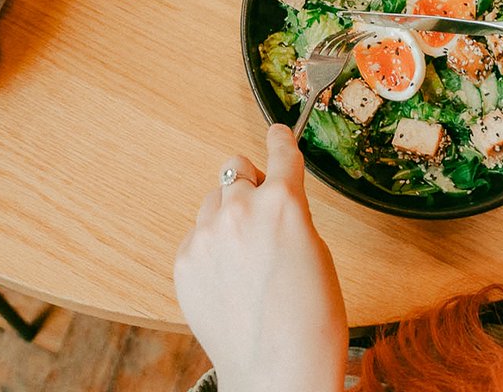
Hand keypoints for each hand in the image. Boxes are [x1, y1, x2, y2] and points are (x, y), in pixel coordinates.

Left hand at [174, 124, 347, 391]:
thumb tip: (273, 202)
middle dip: (251, 185)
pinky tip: (228, 278)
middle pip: (236, 167)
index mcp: (284, 202)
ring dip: (228, 213)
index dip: (281, 140)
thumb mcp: (318, 252)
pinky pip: (197, 234)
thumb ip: (291, 215)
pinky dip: (211, 246)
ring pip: (214, 199)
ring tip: (245, 257)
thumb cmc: (310, 323)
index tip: (277, 134)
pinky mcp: (185, 260)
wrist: (277, 374)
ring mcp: (208, 234)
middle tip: (262, 216)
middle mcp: (241, 209)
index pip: (280, 150)